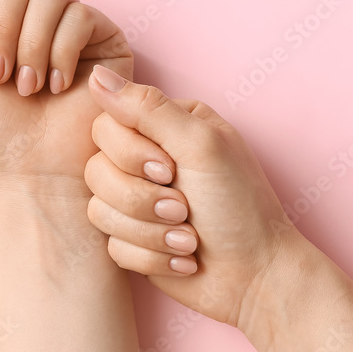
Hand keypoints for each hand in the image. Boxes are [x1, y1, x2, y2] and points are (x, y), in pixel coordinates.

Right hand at [82, 65, 311, 334]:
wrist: (255, 275)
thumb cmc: (239, 207)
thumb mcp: (201, 146)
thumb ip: (147, 108)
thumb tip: (97, 76)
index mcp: (166, 128)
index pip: (106, 125)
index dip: (129, 153)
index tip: (169, 170)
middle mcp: (148, 161)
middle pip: (96, 170)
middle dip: (140, 198)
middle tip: (184, 209)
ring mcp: (138, 202)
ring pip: (99, 211)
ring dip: (149, 231)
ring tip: (189, 239)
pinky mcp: (134, 240)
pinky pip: (111, 246)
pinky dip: (151, 256)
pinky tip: (184, 258)